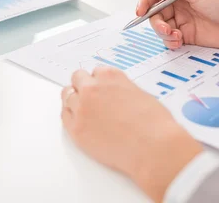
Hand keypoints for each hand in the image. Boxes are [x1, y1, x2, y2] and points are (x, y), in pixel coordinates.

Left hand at [62, 68, 202, 202]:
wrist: (153, 147)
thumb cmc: (154, 124)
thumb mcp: (140, 94)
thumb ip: (121, 90)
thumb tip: (115, 96)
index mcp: (110, 76)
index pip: (96, 71)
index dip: (99, 81)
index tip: (101, 88)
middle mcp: (92, 88)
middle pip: (77, 78)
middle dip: (83, 86)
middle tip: (90, 97)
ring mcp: (81, 108)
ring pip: (67, 95)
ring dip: (75, 100)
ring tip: (84, 110)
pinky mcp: (76, 129)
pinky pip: (64, 116)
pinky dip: (71, 116)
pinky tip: (80, 121)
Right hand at [137, 0, 218, 49]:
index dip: (145, 3)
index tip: (140, 11)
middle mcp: (180, 8)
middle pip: (156, 16)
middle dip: (157, 24)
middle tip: (166, 30)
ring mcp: (184, 23)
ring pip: (162, 30)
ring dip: (164, 35)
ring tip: (177, 37)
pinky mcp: (189, 38)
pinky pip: (171, 41)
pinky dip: (171, 43)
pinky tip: (180, 42)